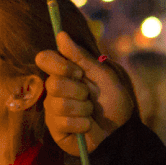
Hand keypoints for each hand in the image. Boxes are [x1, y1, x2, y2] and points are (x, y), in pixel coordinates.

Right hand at [37, 31, 135, 153]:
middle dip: (78, 91)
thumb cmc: (113, 101)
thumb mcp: (103, 75)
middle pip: (53, 83)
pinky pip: (62, 122)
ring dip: (83, 109)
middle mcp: (54, 90)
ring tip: (90, 113)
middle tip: (89, 96)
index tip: (78, 72)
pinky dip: (82, 124)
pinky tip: (87, 126)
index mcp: (64, 73)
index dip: (59, 65)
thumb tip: (60, 34)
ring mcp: (52, 109)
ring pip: (60, 104)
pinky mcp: (55, 129)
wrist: (120, 130)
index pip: (44, 58)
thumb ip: (81, 56)